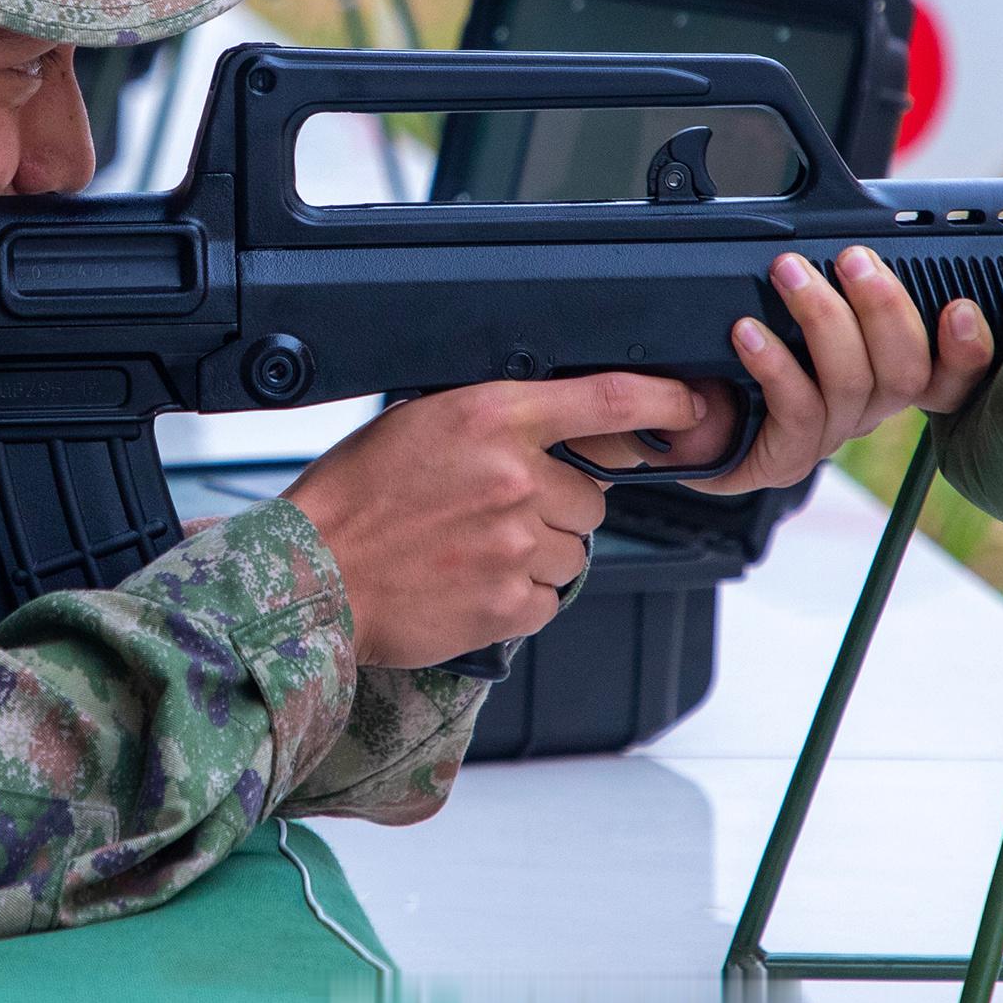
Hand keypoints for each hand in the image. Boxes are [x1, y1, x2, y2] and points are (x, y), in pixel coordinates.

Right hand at [281, 373, 709, 668]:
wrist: (311, 576)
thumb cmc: (354, 498)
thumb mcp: (419, 422)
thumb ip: (494, 419)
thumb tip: (558, 425)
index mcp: (490, 416)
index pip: (608, 399)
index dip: (664, 401)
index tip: (691, 406)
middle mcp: (513, 476)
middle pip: (589, 497)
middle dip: (557, 508)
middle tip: (495, 514)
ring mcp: (514, 543)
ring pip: (572, 551)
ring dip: (538, 555)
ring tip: (474, 551)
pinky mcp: (507, 603)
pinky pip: (547, 600)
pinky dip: (518, 598)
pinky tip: (470, 584)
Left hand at [652, 247, 992, 494]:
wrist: (682, 416)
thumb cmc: (738, 354)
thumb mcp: (790, 307)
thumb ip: (828, 280)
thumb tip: (848, 240)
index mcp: (883, 374)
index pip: (947, 372)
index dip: (967, 349)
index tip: (959, 308)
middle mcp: (867, 408)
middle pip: (906, 371)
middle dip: (885, 307)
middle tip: (854, 259)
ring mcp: (828, 434)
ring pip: (854, 383)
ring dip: (824, 318)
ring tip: (789, 273)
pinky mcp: (786, 457)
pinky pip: (798, 410)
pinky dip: (776, 364)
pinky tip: (748, 333)